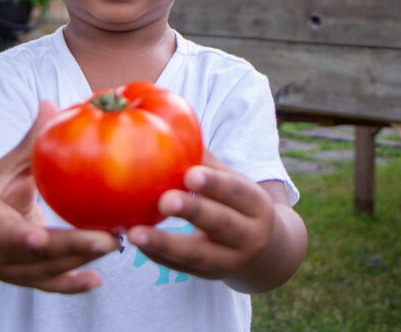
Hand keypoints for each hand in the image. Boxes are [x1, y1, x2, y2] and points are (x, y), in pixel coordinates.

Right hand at [0, 101, 118, 293]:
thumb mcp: (7, 164)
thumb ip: (29, 141)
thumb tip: (50, 103)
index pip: (0, 229)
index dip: (18, 235)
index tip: (39, 237)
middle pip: (34, 255)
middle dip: (71, 247)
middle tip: (109, 238)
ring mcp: (7, 270)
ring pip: (46, 271)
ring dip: (81, 260)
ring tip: (117, 245)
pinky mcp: (23, 279)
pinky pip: (48, 285)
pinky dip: (71, 285)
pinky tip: (96, 280)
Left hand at [126, 150, 275, 283]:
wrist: (265, 250)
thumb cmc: (238, 201)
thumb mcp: (233, 181)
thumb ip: (206, 161)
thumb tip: (172, 124)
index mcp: (257, 204)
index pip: (237, 192)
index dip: (215, 184)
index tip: (190, 174)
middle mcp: (249, 236)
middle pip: (220, 224)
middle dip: (192, 212)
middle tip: (164, 200)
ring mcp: (229, 261)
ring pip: (197, 255)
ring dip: (165, 243)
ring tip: (135, 233)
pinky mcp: (208, 276)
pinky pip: (181, 268)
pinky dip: (157, 255)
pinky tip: (134, 241)